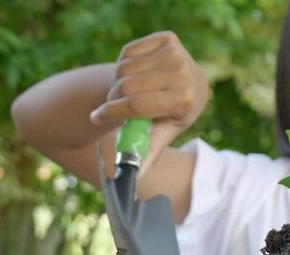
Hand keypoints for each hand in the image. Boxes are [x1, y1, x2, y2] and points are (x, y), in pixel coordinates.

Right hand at [89, 31, 208, 174]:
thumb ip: (146, 154)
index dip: (111, 113)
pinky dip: (124, 64)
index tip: (96, 117)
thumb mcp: (164, 134)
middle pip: (127, 87)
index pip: (136, 105)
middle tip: (111, 107)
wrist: (193, 84)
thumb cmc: (173, 113)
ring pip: (124, 68)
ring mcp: (177, 54)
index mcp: (185, 100)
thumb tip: (129, 181)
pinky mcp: (168, 39)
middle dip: (112, 100)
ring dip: (118, 82)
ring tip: (127, 92)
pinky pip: (128, 51)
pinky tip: (136, 74)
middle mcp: (184, 74)